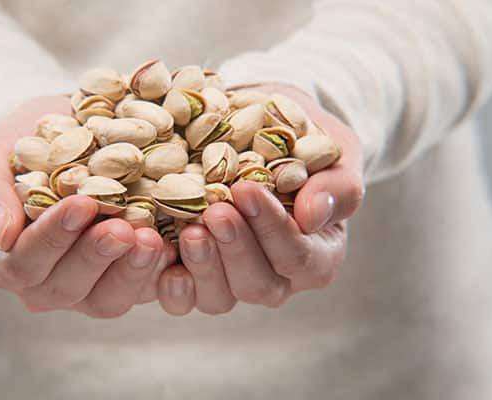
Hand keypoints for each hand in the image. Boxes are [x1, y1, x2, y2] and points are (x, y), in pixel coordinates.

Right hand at [0, 96, 173, 317]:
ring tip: (153, 239)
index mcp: (4, 260)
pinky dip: (159, 272)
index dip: (52, 238)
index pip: (23, 263)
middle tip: (123, 227)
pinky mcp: (125, 280)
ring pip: (107, 299)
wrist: (63, 134)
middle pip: (66, 288)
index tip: (81, 203)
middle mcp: (44, 283)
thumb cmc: (20, 143)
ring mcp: (87, 287)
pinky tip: (177, 245)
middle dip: (95, 257)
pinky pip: (143, 290)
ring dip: (131, 272)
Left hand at [157, 84, 364, 314]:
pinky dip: (165, 279)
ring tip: (188, 229)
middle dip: (235, 249)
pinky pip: (180, 297)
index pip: (298, 257)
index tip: (247, 190)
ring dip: (201, 266)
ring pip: (218, 298)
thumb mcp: (334, 149)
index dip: (272, 229)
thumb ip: (336, 185)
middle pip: (257, 286)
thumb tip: (314, 214)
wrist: (258, 127)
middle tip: (214, 211)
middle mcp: (276, 278)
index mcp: (317, 255)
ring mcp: (232, 282)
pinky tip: (154, 249)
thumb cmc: (303, 138)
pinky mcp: (194, 277)